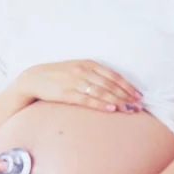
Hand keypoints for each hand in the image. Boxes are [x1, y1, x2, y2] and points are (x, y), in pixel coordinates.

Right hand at [15, 60, 143, 113]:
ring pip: (101, 92)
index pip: (113, 75)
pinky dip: (100, 104)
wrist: (34, 79)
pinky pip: (87, 99)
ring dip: (118, 101)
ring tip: (130, 110)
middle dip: (126, 96)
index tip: (138, 95)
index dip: (127, 86)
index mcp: (88, 64)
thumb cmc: (58, 76)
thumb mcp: (77, 70)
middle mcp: (83, 71)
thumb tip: (112, 86)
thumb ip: (93, 75)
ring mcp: (75, 82)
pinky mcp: (66, 94)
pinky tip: (111, 109)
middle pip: (110, 85)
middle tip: (139, 106)